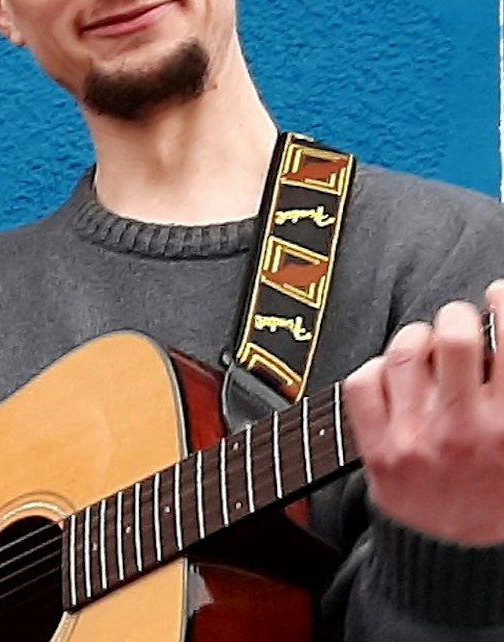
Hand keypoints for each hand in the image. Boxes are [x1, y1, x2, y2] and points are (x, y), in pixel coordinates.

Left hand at [343, 281, 503, 545]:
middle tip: (460, 321)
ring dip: (416, 338)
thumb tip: (503, 341)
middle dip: (457, 317)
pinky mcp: (377, 450)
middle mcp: (467, 431)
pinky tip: (394, 376)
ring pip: (404, 353)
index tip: (500, 294)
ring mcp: (417, 439)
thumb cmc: (497, 500)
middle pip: (453, 337)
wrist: (457, 561)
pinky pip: (363, 382)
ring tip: (426, 346)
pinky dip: (377, 368)